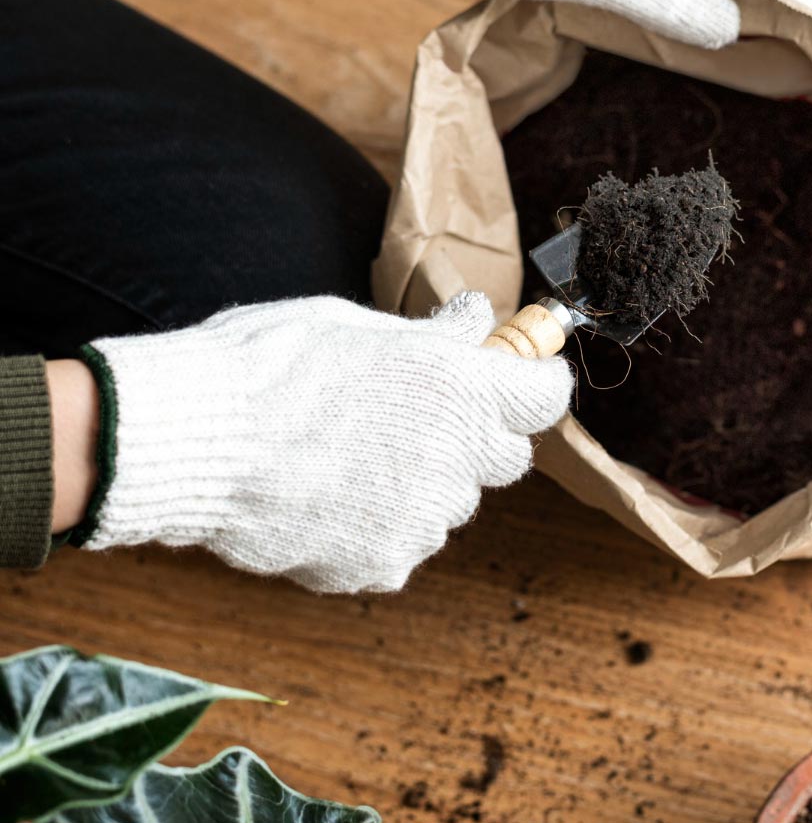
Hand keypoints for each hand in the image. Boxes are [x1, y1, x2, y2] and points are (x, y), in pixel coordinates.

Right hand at [77, 293, 571, 592]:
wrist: (193, 441)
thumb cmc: (266, 366)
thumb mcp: (355, 326)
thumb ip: (430, 336)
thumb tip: (474, 321)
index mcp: (460, 388)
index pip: (546, 396)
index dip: (532, 386)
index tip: (516, 380)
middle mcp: (457, 457)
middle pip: (506, 457)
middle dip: (476, 438)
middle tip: (417, 418)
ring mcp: (424, 519)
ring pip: (449, 505)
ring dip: (420, 484)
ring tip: (347, 459)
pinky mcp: (385, 563)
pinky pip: (401, 546)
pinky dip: (375, 528)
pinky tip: (325, 499)